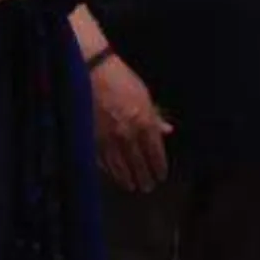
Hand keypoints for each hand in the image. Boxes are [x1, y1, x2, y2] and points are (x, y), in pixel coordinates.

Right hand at [91, 55, 172, 192]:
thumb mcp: (144, 96)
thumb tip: (167, 130)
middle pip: (138, 163)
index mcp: (144, 122)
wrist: (93, 72)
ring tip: (130, 186)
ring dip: (126, 178)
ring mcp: (109, 138)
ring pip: (119, 166)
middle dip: (144, 177)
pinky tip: (111, 174)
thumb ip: (155, 116)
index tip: (161, 176)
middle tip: (147, 187)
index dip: (159, 167)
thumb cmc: (122, 81)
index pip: (155, 153)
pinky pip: (102, 159)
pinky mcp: (91, 138)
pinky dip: (108, 169)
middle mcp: (128, 134)